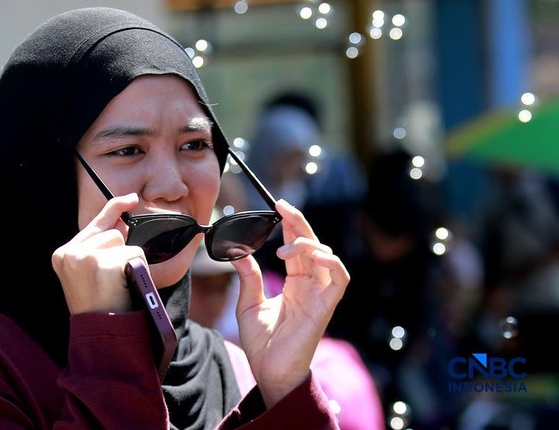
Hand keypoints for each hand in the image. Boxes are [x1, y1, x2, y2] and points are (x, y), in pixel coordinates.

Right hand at [52, 193, 146, 313]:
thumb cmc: (100, 306)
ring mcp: (84, 257)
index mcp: (62, 254)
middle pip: (113, 234)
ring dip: (128, 263)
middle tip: (114, 282)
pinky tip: (123, 287)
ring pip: (123, 243)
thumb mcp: (92, 273)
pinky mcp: (102, 264)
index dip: (115, 208)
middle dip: (121, 251)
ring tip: (116, 287)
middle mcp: (69, 253)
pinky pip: (134, 254)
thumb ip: (103, 246)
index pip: (94, 223)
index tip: (131, 198)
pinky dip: (136, 269)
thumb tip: (123, 222)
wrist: (100, 335)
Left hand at [232, 199, 349, 407]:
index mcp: (295, 283)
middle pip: (313, 244)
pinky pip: (340, 279)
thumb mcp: (248, 303)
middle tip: (283, 206)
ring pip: (326, 256)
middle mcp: (310, 285)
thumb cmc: (261, 343)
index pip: (297, 246)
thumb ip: (249, 277)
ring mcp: (320, 295)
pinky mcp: (326, 307)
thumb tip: (238, 252)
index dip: (291, 225)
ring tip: (284, 248)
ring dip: (308, 244)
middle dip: (299, 223)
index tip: (278, 206)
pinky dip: (330, 262)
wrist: (268, 371)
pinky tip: (312, 256)